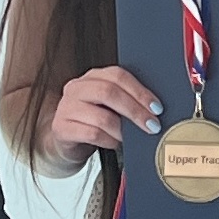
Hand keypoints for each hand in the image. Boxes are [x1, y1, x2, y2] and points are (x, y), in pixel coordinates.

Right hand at [45, 66, 160, 166]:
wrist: (69, 141)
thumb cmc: (94, 121)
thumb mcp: (110, 106)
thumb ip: (126, 100)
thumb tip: (154, 109)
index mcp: (92, 77)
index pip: (118, 76)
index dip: (140, 91)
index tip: (156, 108)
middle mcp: (77, 88)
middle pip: (109, 92)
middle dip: (135, 110)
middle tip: (151, 125)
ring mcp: (66, 107)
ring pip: (102, 117)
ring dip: (123, 130)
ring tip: (131, 138)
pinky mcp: (61, 128)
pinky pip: (93, 134)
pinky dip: (110, 141)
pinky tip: (115, 143)